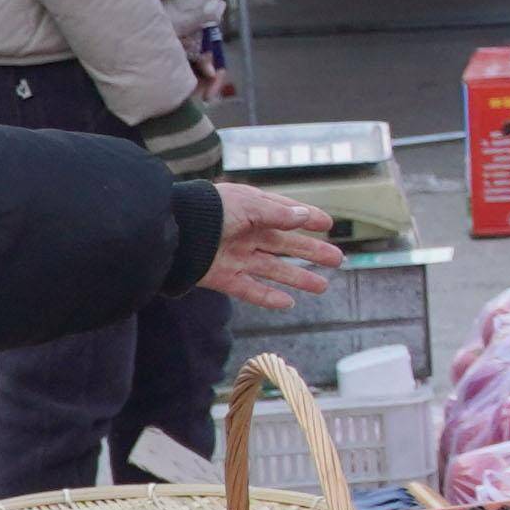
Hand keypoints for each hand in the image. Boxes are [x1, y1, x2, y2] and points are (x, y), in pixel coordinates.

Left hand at [202, 182, 345, 307]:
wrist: (172, 233)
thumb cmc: (209, 211)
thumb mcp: (248, 206)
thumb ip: (278, 214)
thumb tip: (306, 217)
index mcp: (250, 210)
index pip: (285, 213)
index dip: (307, 218)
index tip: (328, 225)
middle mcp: (245, 233)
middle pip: (285, 245)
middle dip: (312, 252)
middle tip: (337, 260)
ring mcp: (235, 256)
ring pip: (274, 269)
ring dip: (298, 278)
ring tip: (322, 287)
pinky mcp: (224, 278)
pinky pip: (251, 290)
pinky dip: (269, 298)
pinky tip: (289, 303)